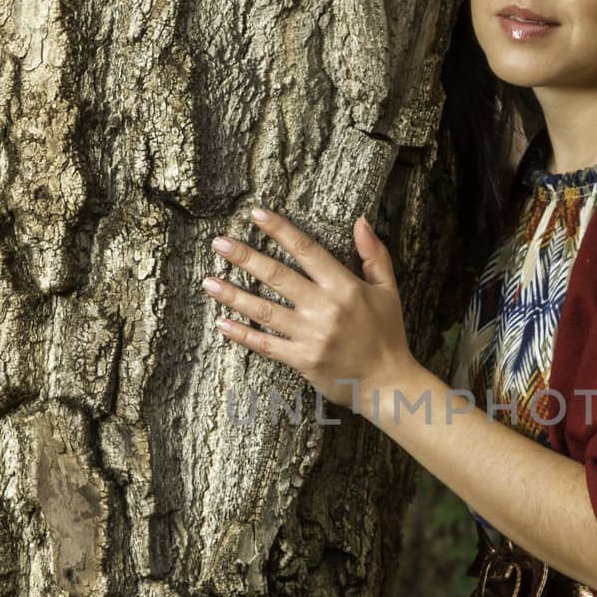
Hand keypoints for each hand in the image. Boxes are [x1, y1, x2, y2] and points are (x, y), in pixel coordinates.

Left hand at [202, 207, 413, 410]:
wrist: (387, 382)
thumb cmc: (387, 334)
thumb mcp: (387, 290)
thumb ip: (374, 254)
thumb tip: (361, 221)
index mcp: (344, 286)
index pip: (307, 250)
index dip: (280, 230)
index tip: (256, 214)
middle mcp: (325, 308)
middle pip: (277, 276)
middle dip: (245, 257)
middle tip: (219, 243)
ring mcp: (311, 335)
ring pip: (264, 310)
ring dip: (233, 295)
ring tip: (208, 281)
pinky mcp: (302, 360)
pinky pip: (266, 345)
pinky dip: (242, 334)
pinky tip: (222, 322)